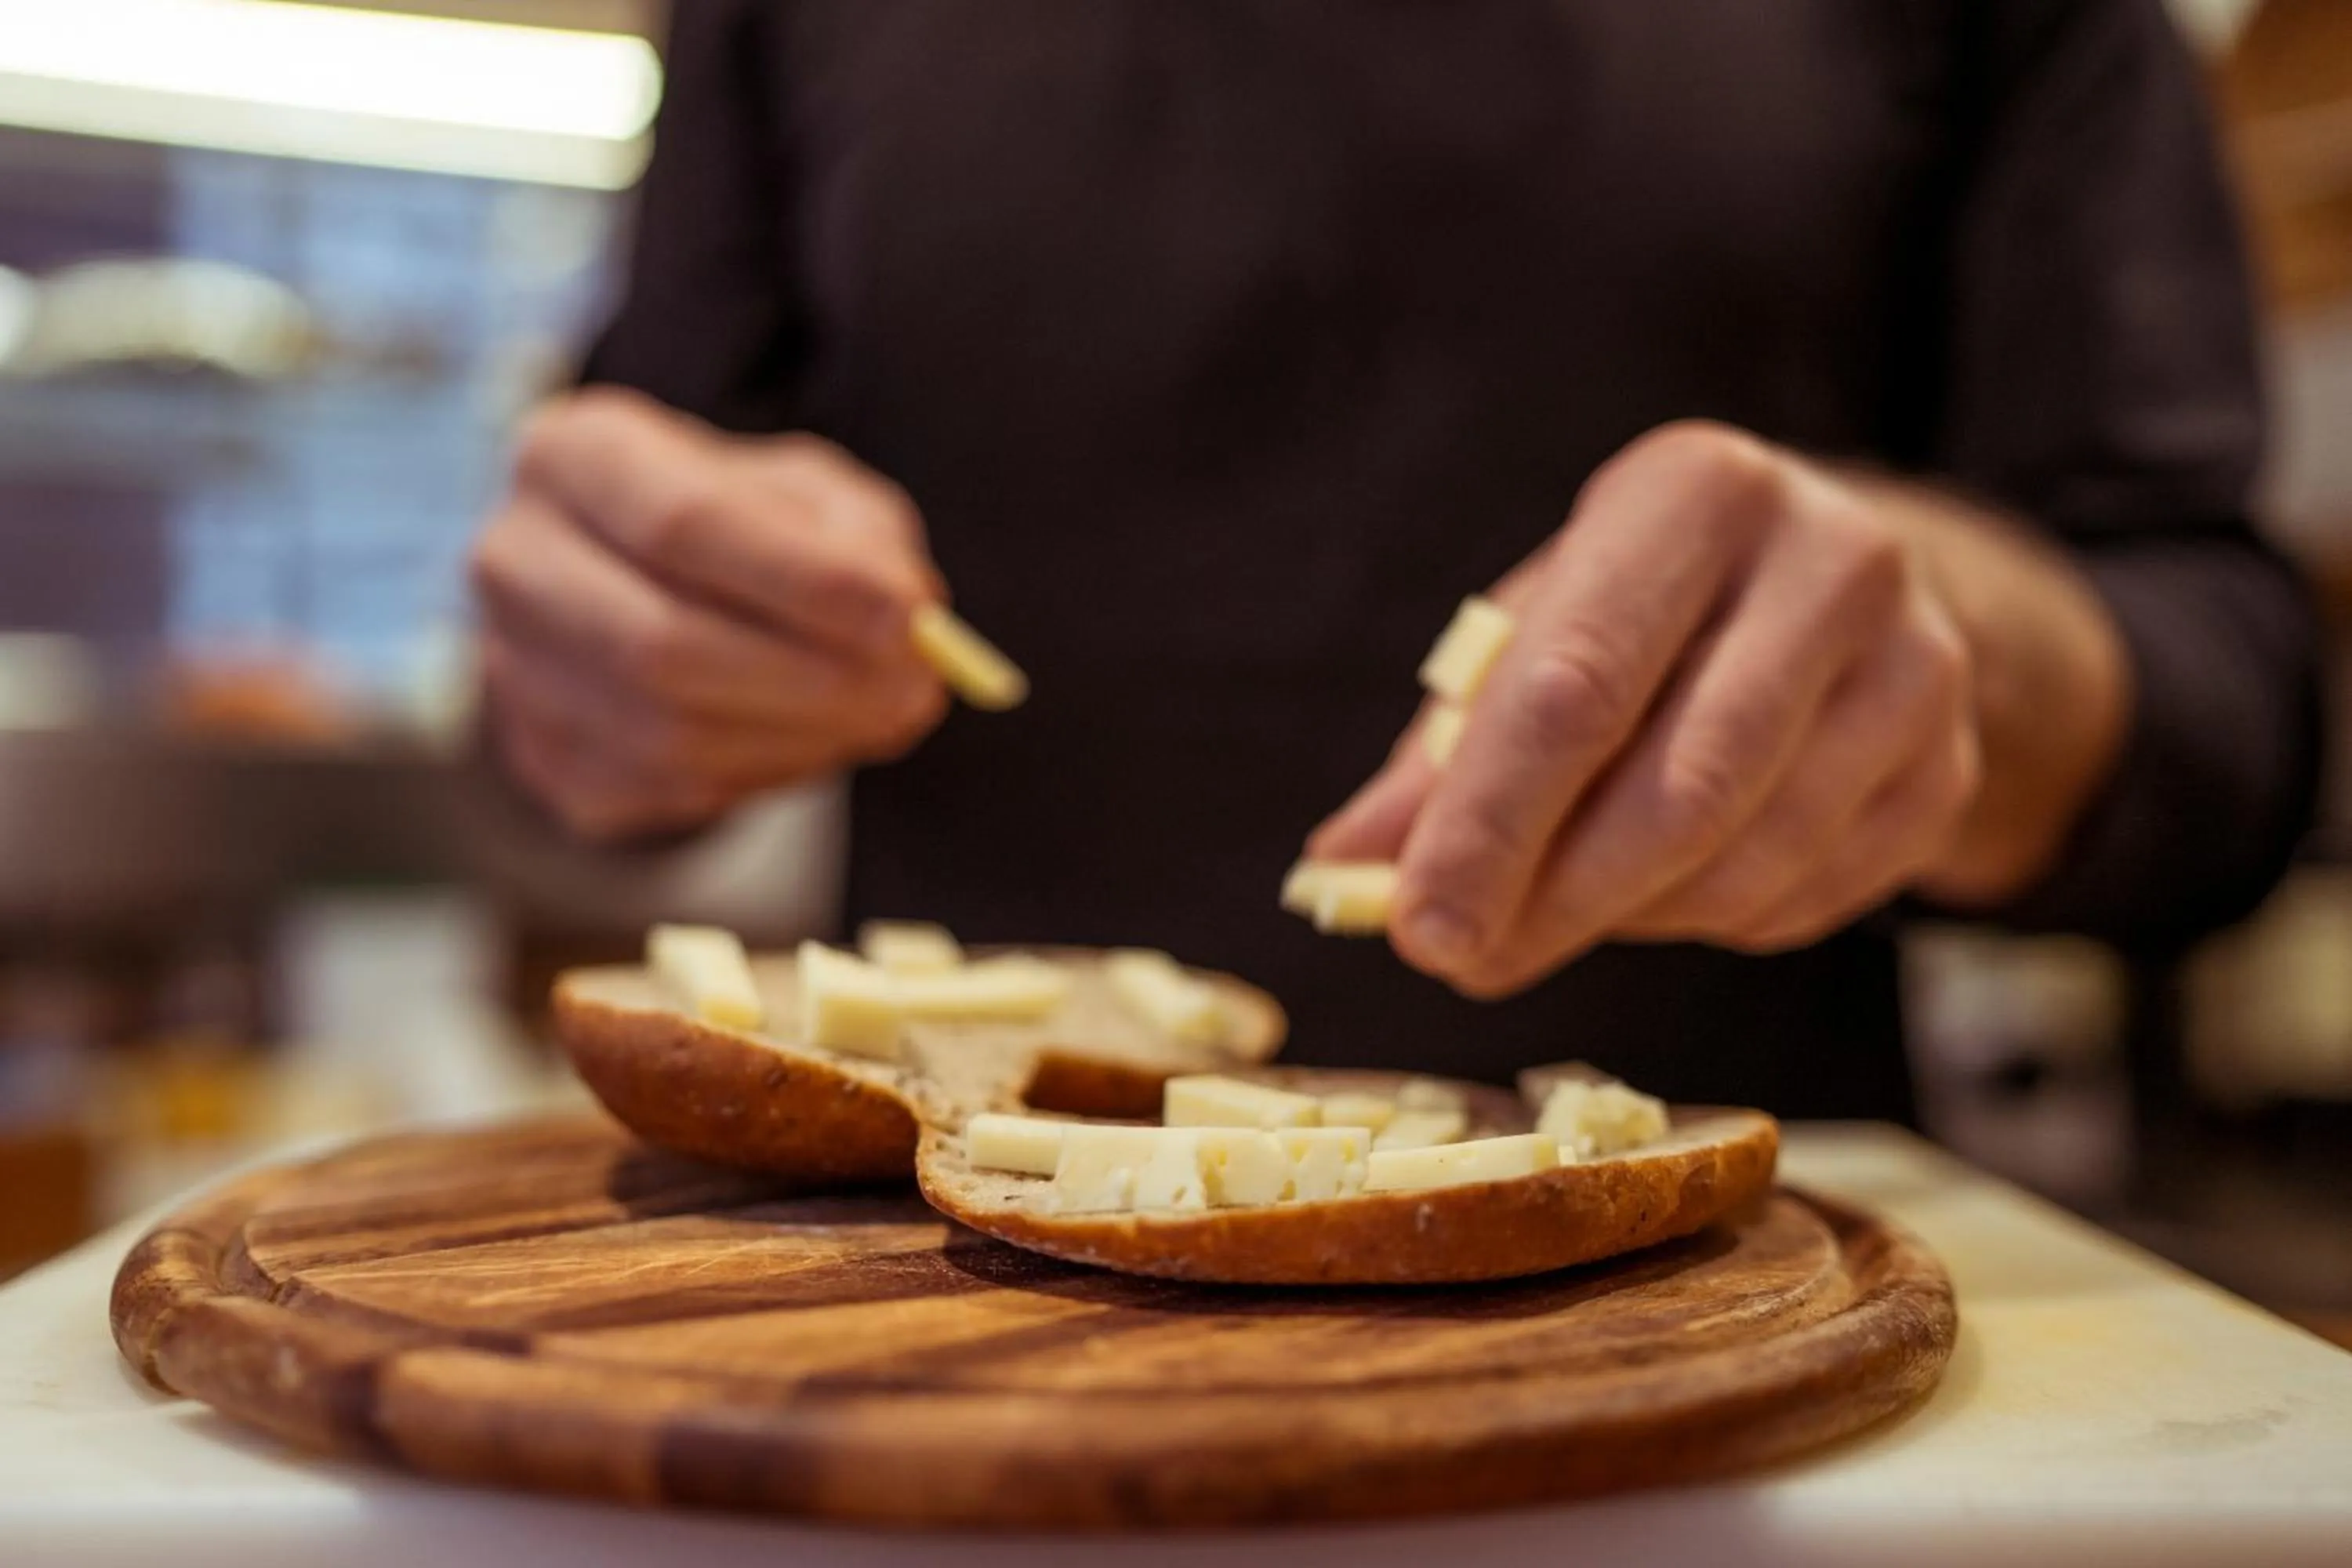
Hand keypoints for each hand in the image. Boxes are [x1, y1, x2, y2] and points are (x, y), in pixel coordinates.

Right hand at [470, 387, 949, 840]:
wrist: (648, 585)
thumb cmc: (745, 526)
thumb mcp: (814, 497)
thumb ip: (865, 546)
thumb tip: (911, 624)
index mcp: (575, 454)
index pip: (684, 522)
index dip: (804, 581)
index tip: (909, 620)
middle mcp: (514, 558)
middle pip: (660, 645)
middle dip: (811, 681)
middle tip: (919, 692)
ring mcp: (513, 669)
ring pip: (668, 735)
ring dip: (804, 737)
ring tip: (883, 711)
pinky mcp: (543, 760)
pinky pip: (670, 793)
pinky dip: (767, 773)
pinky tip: (812, 737)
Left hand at [1311, 421, 1992, 996]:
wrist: (1849, 584)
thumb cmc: (1650, 609)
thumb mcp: (1540, 627)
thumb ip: (1446, 749)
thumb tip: (1345, 869)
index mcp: (1697, 494)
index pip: (1576, 687)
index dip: (1489, 824)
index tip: (1417, 929)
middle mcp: (1831, 562)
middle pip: (1676, 788)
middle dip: (1551, 900)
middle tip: (1460, 962)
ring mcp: (1916, 668)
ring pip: (1746, 859)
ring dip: (1624, 919)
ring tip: (1552, 914)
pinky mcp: (1945, 768)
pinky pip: (1803, 899)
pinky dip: (1704, 924)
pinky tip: (1661, 894)